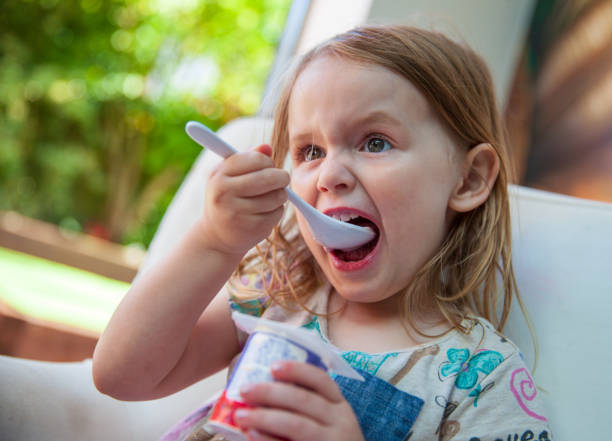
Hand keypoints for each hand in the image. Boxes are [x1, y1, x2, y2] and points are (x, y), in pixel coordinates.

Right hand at [199, 144, 289, 255]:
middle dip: (281, 177)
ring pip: (276, 196)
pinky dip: (277, 211)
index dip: (268, 162)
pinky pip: (277, 213)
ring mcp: (237, 213)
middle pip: (268, 177)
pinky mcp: (251, 228)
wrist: (216, 236)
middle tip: (282, 179)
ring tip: (272, 198)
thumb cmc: (227, 198)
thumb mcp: (229, 175)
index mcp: (218, 175)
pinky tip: (266, 213)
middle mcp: (224, 193)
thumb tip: (267, 148)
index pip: (256, 159)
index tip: (269, 166)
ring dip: (280, 195)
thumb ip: (248, 157)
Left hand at [234, 361, 364, 440]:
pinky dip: (269, 440)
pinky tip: (252, 435)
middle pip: (303, 400)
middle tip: (244, 390)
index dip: (297, 370)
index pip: (321, 380)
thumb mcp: (329, 422)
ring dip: (265, 417)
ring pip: (296, 424)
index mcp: (339, 405)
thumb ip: (306, 407)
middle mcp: (340, 421)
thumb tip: (262, 388)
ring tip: (240, 415)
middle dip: (270, 392)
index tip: (273, 366)